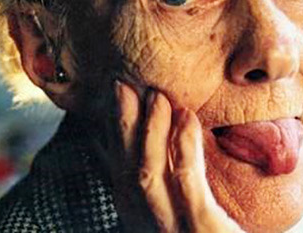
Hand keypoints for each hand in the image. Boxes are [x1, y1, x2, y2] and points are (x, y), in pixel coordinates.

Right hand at [106, 81, 245, 232]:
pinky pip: (187, 183)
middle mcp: (149, 227)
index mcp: (144, 220)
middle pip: (127, 169)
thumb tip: (160, 138)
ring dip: (149, 131)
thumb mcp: (186, 208)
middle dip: (123, 125)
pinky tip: (187, 117)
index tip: (117, 96)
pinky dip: (184, 146)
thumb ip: (171, 179)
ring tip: (155, 94)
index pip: (120, 170)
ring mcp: (173, 232)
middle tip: (124, 85)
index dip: (115, 132)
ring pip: (148, 174)